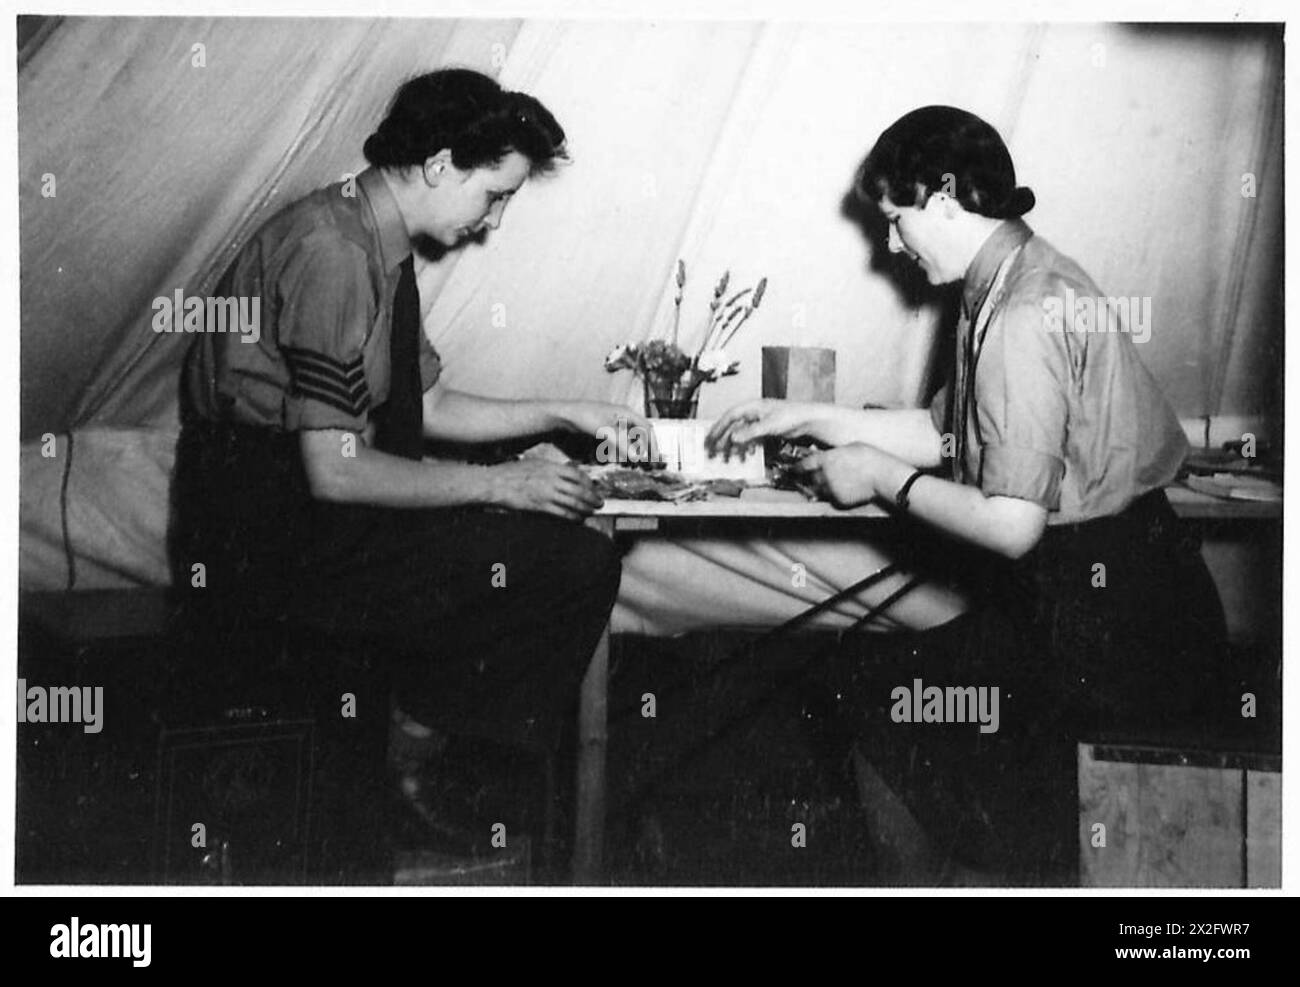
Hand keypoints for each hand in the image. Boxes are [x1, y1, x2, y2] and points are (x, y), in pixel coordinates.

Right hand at [487, 459, 603, 520]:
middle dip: (592, 497)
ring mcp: (546, 493)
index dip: (588, 483)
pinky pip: (561, 513)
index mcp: (550, 467)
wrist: (494, 482)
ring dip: (585, 508)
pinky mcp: (540, 506)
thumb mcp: (533, 463)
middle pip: (579, 489)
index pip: (577, 474)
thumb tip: (565, 473)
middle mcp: (551, 479)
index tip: (593, 487)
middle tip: (599, 502)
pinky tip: (577, 519)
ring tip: (591, 512)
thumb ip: (550, 468)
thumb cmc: (510, 472)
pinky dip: (572, 517)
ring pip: (573, 502)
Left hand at [557, 401, 661, 465]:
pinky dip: (618, 453)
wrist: (563, 416)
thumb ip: (624, 444)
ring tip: (628, 465)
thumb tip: (639, 458)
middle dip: (642, 451)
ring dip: (629, 454)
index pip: (647, 429)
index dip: (652, 444)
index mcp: (626, 413)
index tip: (654, 460)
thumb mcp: (606, 430)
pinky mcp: (604, 435)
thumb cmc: (584, 416)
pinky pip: (617, 445)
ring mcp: (613, 427)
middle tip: (644, 466)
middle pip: (639, 437)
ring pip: (628, 443)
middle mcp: (622, 419)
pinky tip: (615, 460)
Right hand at [705, 399, 828, 458]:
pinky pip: (750, 440)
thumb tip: (734, 438)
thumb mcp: (769, 425)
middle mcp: (754, 413)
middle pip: (732, 426)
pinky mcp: (766, 430)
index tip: (710, 438)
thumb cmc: (792, 416)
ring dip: (732, 447)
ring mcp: (760, 422)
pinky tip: (744, 456)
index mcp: (752, 407)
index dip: (718, 428)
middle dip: (721, 440)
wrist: (809, 420)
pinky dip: (745, 448)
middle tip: (711, 451)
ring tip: (726, 458)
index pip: (730, 416)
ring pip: (740, 435)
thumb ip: (750, 432)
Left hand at [791, 443, 905, 507]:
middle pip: (810, 479)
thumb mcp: (848, 447)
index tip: (794, 469)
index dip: (797, 468)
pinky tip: (844, 490)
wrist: (880, 474)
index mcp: (825, 460)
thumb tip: (828, 455)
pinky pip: (832, 499)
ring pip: (819, 491)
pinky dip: (834, 496)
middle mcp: (824, 475)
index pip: (804, 465)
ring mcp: (830, 489)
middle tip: (811, 478)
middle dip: (810, 478)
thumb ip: (834, 453)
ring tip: (830, 484)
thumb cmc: (869, 457)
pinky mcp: (839, 500)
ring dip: (820, 488)